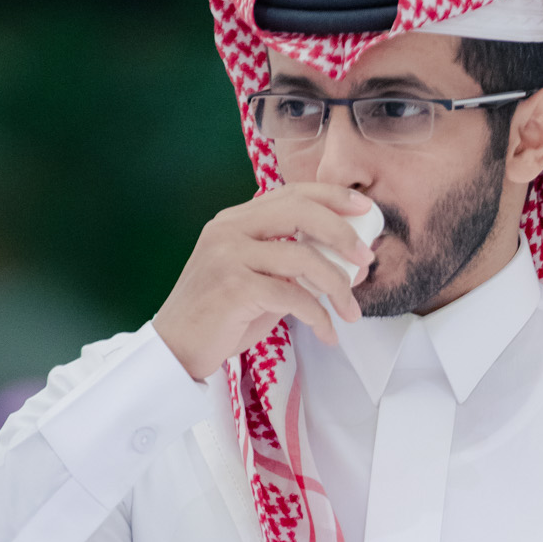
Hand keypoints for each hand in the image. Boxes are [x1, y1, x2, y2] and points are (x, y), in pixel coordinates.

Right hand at [154, 183, 375, 379]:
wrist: (177, 348)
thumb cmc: (220, 317)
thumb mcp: (258, 281)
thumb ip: (291, 267)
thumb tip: (343, 264)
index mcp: (235, 220)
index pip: (290, 193)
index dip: (331, 196)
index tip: (363, 209)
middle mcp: (229, 229)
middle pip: (299, 211)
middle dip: (342, 232)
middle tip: (365, 258)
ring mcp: (228, 255)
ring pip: (302, 257)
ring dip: (337, 286)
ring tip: (351, 311)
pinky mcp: (234, 287)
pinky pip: (294, 296)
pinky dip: (319, 317)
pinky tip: (327, 333)